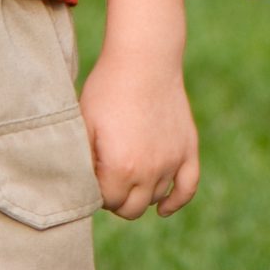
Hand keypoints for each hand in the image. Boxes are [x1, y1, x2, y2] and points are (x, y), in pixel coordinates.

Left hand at [77, 51, 199, 218]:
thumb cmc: (107, 89)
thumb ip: (84, 160)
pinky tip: (163, 208)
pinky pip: (187, 189)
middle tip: (107, 179)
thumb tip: (82, 186)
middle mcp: (149, 171)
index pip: (107, 202)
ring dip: (140, 193)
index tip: (91, 174)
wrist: (144, 59)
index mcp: (120, 168)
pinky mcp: (188, 150)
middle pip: (131, 209)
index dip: (96, 190)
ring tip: (127, 174)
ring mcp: (171, 162)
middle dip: (116, 199)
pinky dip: (176, 202)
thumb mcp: (85, 123)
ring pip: (154, 198)